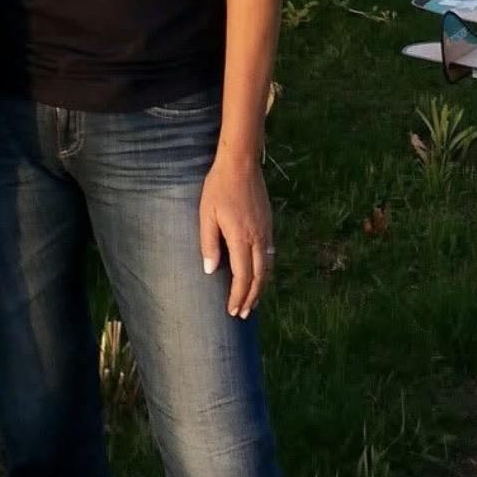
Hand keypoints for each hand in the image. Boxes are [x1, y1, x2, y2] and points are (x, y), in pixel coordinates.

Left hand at [198, 153, 273, 318]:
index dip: (238, 295)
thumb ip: (208, 243)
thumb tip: (210, 270)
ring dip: (260, 286)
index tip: (232, 310)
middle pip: (259, 276)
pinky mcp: (269, 223)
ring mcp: (266, 230)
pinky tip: (260, 274)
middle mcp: (258, 238)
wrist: (241, 164)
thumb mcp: (206, 214)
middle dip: (251, 297)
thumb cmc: (218, 187)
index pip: (242, 276)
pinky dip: (266, 270)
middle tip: (243, 313)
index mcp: (241, 238)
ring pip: (267, 267)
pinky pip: (270, 254)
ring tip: (252, 300)